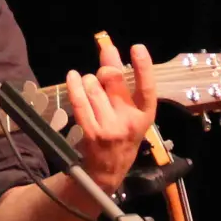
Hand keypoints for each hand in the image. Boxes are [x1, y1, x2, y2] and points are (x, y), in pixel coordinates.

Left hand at [64, 35, 156, 191]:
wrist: (106, 172)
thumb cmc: (121, 137)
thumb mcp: (132, 116)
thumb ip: (125, 87)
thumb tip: (110, 52)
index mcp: (144, 117)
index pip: (147, 88)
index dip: (144, 67)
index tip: (137, 47)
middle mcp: (128, 122)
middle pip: (113, 79)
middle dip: (105, 68)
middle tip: (104, 70)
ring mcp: (108, 127)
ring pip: (92, 86)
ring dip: (89, 81)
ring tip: (91, 89)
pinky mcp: (89, 131)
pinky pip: (79, 100)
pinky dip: (74, 85)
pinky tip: (72, 77)